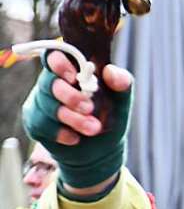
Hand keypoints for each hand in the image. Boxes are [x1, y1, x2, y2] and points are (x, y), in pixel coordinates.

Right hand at [21, 51, 132, 189]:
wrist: (102, 151)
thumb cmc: (109, 118)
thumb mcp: (121, 100)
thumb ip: (121, 83)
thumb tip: (110, 72)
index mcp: (71, 72)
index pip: (54, 57)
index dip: (58, 63)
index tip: (73, 76)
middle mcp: (52, 84)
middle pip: (49, 82)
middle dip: (70, 97)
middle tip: (89, 108)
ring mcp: (41, 103)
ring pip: (47, 105)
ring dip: (72, 118)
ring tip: (93, 128)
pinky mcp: (36, 123)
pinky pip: (41, 123)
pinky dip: (61, 132)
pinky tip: (75, 138)